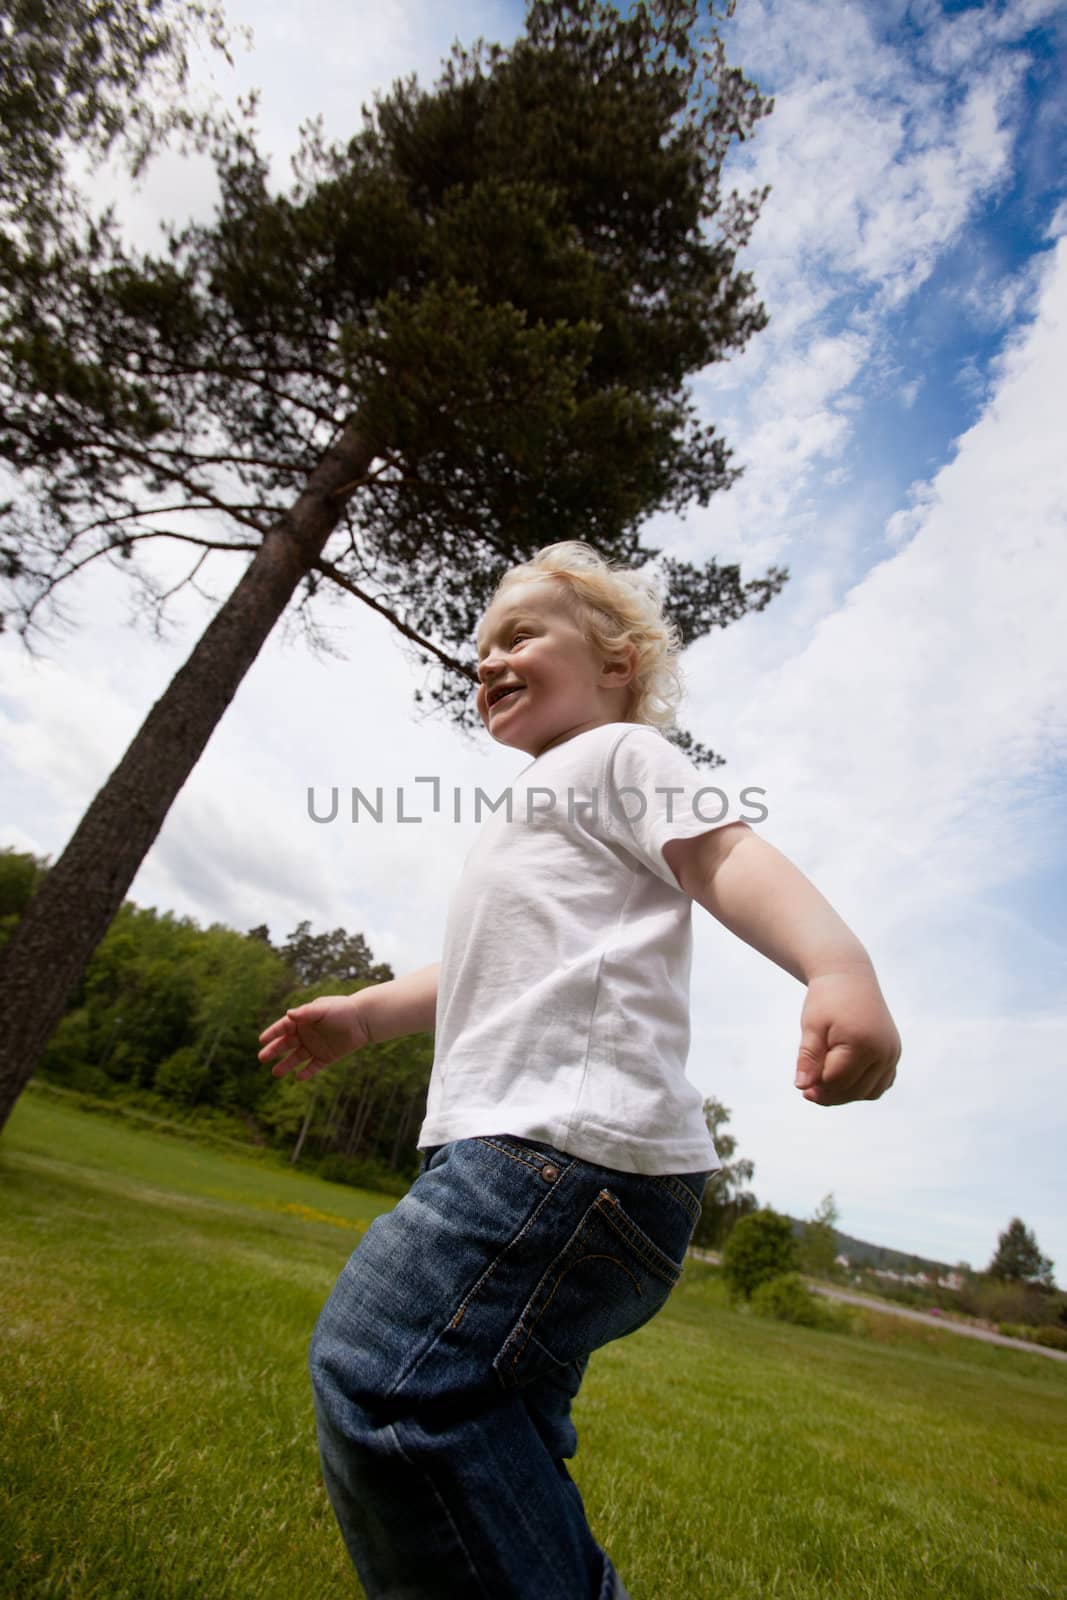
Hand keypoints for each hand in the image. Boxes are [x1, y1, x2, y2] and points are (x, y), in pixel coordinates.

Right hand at [257, 994, 371, 1081]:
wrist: (364, 1020)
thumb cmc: (343, 1010)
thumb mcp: (323, 1009)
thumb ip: (306, 1013)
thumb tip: (288, 1014)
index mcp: (304, 1020)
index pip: (284, 1027)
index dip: (272, 1033)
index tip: (261, 1040)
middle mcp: (307, 1034)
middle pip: (286, 1044)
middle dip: (274, 1050)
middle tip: (261, 1058)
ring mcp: (316, 1046)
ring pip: (297, 1058)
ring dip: (286, 1065)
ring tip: (275, 1073)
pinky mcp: (327, 1057)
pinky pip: (314, 1067)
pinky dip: (306, 1073)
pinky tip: (298, 1078)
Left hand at [794, 966, 899, 1105]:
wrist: (850, 975)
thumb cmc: (827, 999)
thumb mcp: (812, 1026)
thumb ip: (808, 1058)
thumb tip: (802, 1087)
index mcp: (862, 1043)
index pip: (838, 1081)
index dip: (818, 1088)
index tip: (803, 1089)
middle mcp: (883, 1051)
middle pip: (856, 1090)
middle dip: (831, 1096)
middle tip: (809, 1092)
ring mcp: (892, 1053)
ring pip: (870, 1091)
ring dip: (848, 1094)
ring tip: (825, 1086)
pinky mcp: (894, 1052)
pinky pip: (882, 1082)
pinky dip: (864, 1087)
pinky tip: (844, 1080)